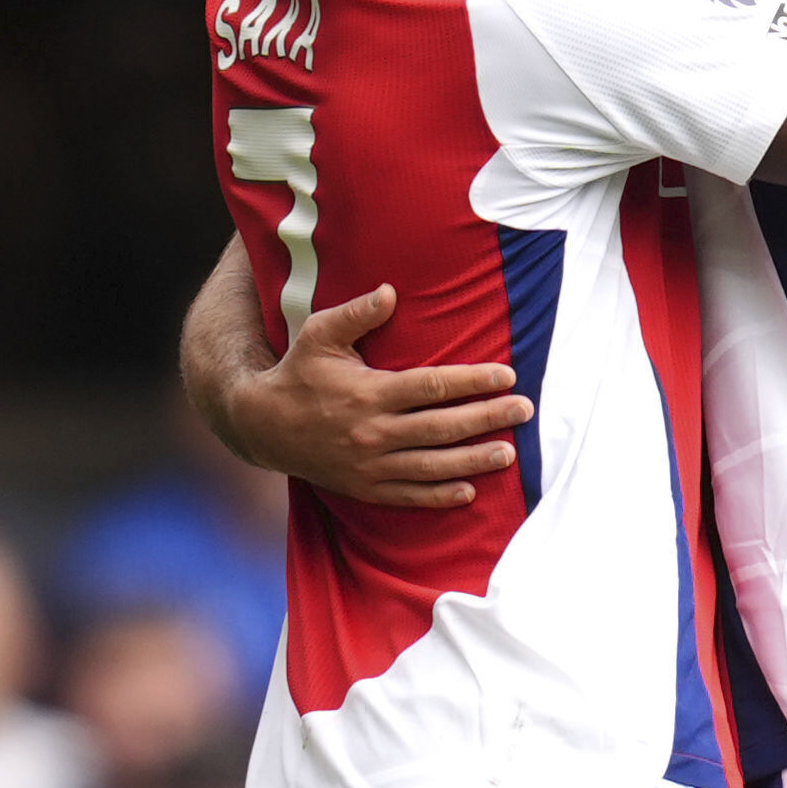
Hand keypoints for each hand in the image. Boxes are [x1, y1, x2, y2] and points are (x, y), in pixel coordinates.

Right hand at [223, 285, 532, 509]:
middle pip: (442, 427)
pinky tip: (469, 492)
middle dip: (488, 418)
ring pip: (432, 466)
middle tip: (526, 410)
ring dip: (474, 461)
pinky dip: (438, 496)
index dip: (472, 381)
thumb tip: (391, 291)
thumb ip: (356, 313)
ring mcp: (369, 465)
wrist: (260, 425)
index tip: (507, 375)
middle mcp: (373, 432)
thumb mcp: (318, 334)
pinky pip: (407, 496)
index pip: (432, 386)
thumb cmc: (297, 371)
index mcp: (369, 393)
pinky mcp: (363, 488)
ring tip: (509, 453)